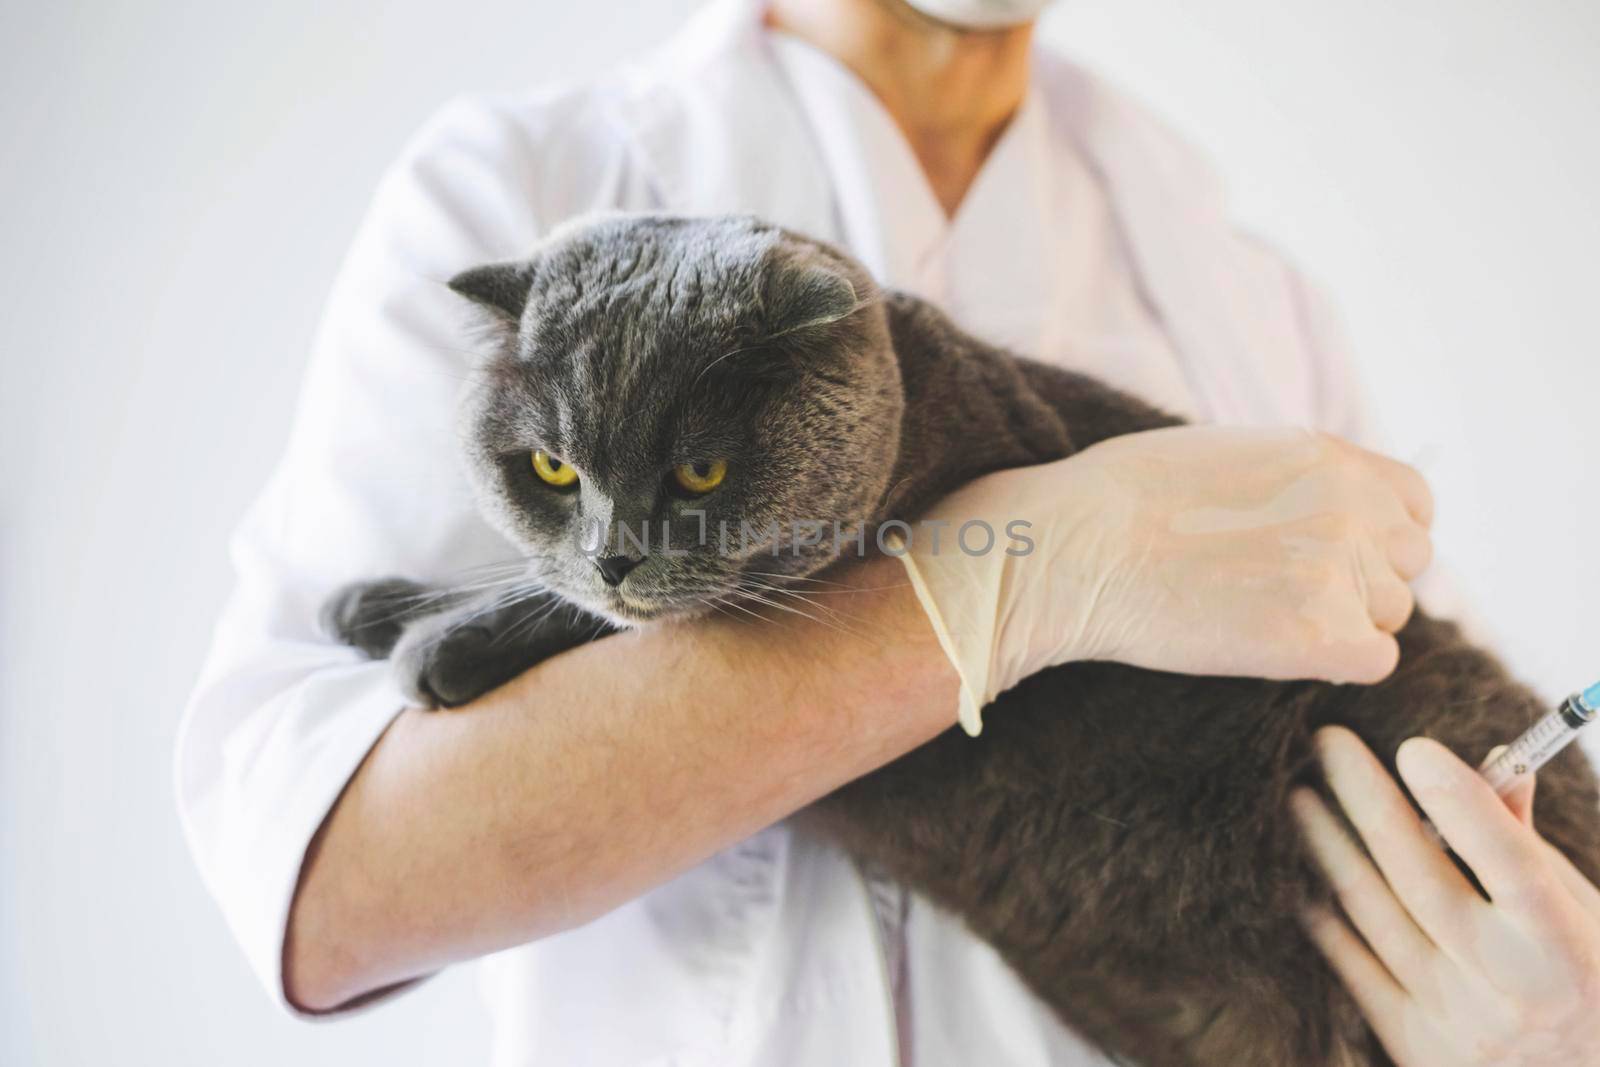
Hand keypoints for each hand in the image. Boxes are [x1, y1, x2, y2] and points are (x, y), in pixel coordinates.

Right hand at [891, 426, 1433, 732]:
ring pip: (1389, 615)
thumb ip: (1291, 475)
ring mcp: (1340, 571)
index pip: (1414, 504)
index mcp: (1329, 455)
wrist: (1073, 546)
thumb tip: (1315, 508)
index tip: (1331, 556)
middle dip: (1358, 582)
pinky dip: (1335, 663)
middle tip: (1282, 595)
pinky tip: (1274, 649)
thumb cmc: (1118, 499)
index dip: (1377, 535)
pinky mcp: (1319, 635)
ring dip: (1342, 623)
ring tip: (1261, 618)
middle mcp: (1352, 506)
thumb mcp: (1224, 451)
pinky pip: (1374, 661)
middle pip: (1405, 564)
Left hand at [1293, 726, 1599, 1065]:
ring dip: (1326, 845)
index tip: (1414, 747)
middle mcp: (1511, 986)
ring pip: (1371, 915)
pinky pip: (1350, 963)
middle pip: (1420, 877)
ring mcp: (1457, 1021)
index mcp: (1565, 946)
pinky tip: (1297, 866)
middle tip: (1325, 741)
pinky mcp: (1413, 1046)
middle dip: (1366, 799)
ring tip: (1297, 793)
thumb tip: (1497, 762)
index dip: (1461, 802)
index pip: (1510, 862)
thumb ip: (1527, 847)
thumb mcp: (1583, 916)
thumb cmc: (1586, 981)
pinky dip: (1321, 909)